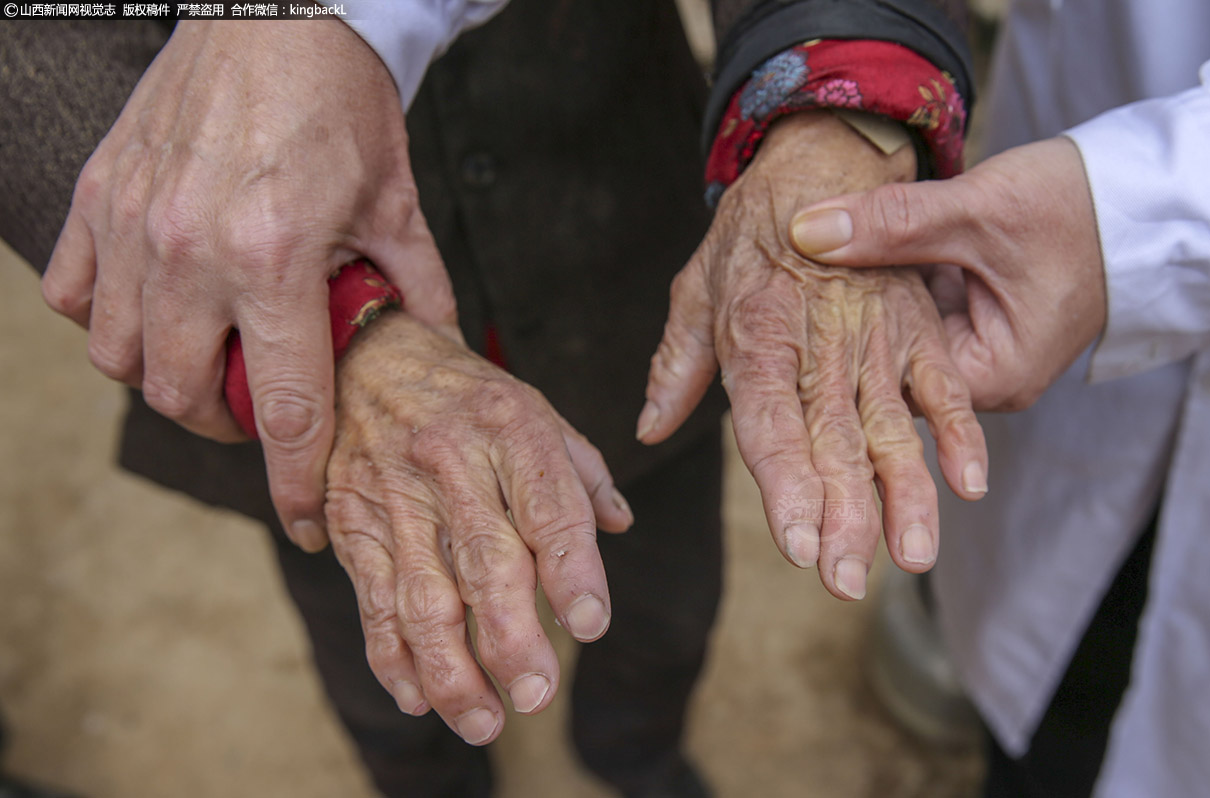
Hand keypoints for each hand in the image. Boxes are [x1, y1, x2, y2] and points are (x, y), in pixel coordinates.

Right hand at [39, 19, 457, 550]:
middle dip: (227, 427)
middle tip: (260, 411)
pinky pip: (76, 297)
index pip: (285, 407)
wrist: (278, 10)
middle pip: (186, 399)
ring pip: (121, 357)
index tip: (306, 520)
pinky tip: (158, 306)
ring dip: (168, 377)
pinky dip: (111, 320)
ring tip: (211, 357)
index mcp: (278, 259)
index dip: (295, 481)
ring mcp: (133, 224)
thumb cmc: (340, 104)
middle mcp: (192, 251)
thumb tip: (439, 351)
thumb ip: (415, 289)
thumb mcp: (397, 204)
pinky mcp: (99, 195)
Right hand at [324, 311, 632, 744]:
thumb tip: (619, 524)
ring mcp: (395, 496)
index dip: (572, 569)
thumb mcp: (534, 406)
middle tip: (537, 697)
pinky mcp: (352, 524)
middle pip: (484, 561)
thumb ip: (580, 469)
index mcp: (511, 428)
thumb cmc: (465, 392)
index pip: (549, 505)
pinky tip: (419, 699)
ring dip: (451, 670)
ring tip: (485, 722)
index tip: (590, 626)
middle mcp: (452, 462)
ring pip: (422, 596)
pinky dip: (393, 656)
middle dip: (511, 638)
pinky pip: (372, 600)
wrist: (361, 355)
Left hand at [639, 113, 986, 600]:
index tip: (798, 544)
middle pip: (833, 442)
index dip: (786, 485)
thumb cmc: (749, 233)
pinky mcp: (917, 329)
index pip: (771, 425)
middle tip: (846, 580)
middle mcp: (821, 345)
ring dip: (904, 494)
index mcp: (758, 336)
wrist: (823, 161)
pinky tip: (969, 486)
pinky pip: (943, 386)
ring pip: (892, 426)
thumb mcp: (695, 285)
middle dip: (843, 516)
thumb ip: (676, 362)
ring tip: (911, 556)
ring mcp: (876, 339)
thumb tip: (648, 430)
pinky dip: (959, 434)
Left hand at [789, 137, 1105, 410]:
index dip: (830, 364)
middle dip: (837, 337)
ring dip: (859, 307)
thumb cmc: (1077, 206)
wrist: (1137, 192)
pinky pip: (916, 314)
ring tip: (793, 286)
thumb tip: (807, 231)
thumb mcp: (978, 211)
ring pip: (897, 339)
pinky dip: (887, 289)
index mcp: (992, 375)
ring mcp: (978, 347)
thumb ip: (893, 223)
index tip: (779, 337)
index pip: (887, 394)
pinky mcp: (974, 317)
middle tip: (774, 308)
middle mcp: (984, 376)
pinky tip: (840, 266)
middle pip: (888, 371)